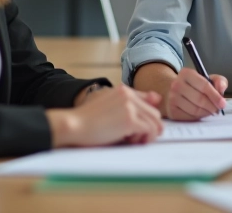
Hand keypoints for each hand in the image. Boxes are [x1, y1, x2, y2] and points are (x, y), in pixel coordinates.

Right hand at [47, 85, 162, 146]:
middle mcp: (129, 95)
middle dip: (151, 128)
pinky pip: (149, 130)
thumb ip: (130, 103)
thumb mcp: (110, 106)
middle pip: (155, 113)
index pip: (148, 102)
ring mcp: (130, 106)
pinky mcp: (130, 120)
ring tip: (134, 141)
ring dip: (148, 135)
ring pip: (155, 122)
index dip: (148, 118)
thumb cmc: (88, 120)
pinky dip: (145, 138)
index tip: (143, 129)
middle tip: (138, 138)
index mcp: (123, 90)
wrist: (74, 125)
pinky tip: (132, 141)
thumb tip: (158, 99)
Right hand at [166, 68, 226, 120]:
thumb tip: (221, 89)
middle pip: (199, 99)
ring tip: (211, 111)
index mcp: (186, 73)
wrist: (174, 92)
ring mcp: (172, 98)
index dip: (215, 96)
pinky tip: (201, 113)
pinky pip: (189, 117)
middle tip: (218, 110)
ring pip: (194, 110)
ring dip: (206, 112)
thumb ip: (219, 81)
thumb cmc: (195, 85)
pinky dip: (198, 117)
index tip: (223, 104)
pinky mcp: (171, 111)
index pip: (204, 85)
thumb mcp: (207, 78)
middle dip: (212, 106)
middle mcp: (176, 85)